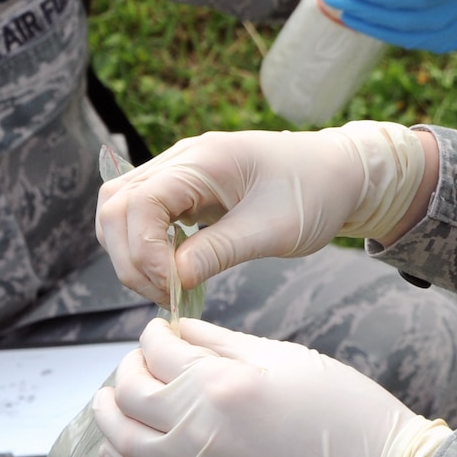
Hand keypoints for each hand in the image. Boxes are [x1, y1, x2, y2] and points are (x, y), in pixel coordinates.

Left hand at [93, 318, 446, 456]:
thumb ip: (225, 344)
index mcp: (222, 382)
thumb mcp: (288, 358)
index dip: (152, 336)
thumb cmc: (346, 410)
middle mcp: (200, 427)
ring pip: (125, 441)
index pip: (159, 351)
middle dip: (126, 370)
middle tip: (135, 362)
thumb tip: (181, 331)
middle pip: (131, 394)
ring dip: (108, 416)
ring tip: (106, 402)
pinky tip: (115, 449)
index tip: (158, 332)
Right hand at [94, 123, 425, 301]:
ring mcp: (179, 172)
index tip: (171, 288)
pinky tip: (175, 273)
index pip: (138, 203)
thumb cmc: (315, 193)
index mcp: (203, 159)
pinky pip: (142, 216)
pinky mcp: (184, 190)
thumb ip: (220, 251)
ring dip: (133, 255)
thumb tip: (172, 279)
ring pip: (121, 211)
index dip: (143, 251)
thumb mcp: (274, 230)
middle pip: (116, 206)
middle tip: (166, 296)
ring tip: (168, 289)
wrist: (341, 173)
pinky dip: (147, 248)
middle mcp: (181, 159)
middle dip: (130, 258)